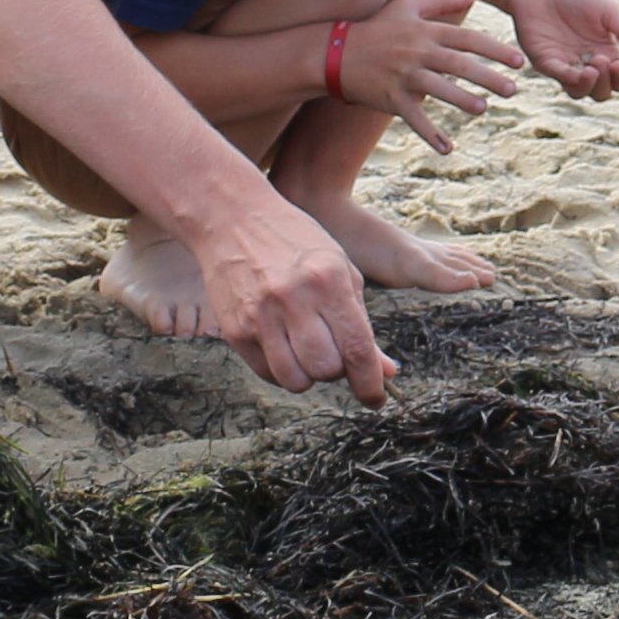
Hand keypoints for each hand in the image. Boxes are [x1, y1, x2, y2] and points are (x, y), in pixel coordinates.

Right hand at [183, 193, 392, 404]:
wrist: (232, 219)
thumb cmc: (295, 242)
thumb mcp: (340, 269)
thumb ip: (362, 321)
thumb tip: (386, 372)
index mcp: (329, 280)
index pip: (357, 349)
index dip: (371, 383)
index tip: (376, 398)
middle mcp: (294, 299)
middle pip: (327, 370)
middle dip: (338, 371)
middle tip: (335, 352)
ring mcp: (260, 316)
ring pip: (296, 380)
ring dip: (309, 375)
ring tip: (308, 350)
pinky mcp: (235, 329)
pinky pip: (268, 372)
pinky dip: (283, 371)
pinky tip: (285, 347)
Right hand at [325, 0, 526, 154]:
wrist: (335, 53)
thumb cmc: (376, 27)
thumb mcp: (405, 5)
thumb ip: (440, 0)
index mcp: (425, 31)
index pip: (467, 39)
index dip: (495, 49)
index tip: (519, 61)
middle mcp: (417, 51)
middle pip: (459, 64)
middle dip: (488, 76)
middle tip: (513, 90)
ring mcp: (403, 75)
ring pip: (438, 88)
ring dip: (462, 100)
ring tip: (483, 109)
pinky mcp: (390, 98)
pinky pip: (414, 118)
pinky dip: (430, 134)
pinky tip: (447, 148)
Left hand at [503, 0, 618, 98]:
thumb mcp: (610, 9)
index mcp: (605, 53)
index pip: (617, 81)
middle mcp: (585, 64)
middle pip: (600, 93)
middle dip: (605, 84)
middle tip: (602, 61)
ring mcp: (565, 65)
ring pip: (579, 92)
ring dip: (589, 86)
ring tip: (592, 69)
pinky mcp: (545, 61)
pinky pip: (559, 77)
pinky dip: (570, 78)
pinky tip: (578, 70)